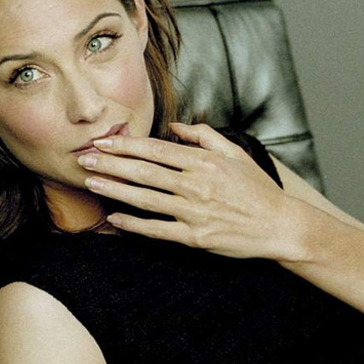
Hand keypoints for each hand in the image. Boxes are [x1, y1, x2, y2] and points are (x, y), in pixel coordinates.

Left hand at [78, 122, 296, 258]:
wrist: (280, 226)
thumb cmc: (258, 189)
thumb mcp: (235, 153)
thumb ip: (204, 136)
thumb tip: (174, 126)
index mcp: (204, 162)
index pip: (156, 150)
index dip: (125, 145)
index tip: (103, 142)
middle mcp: (196, 185)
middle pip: (144, 172)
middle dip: (110, 164)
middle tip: (84, 159)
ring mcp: (195, 212)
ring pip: (146, 199)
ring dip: (115, 190)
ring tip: (91, 182)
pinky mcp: (196, 237)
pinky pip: (158, 230)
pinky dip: (135, 225)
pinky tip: (115, 218)